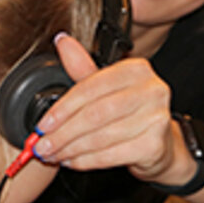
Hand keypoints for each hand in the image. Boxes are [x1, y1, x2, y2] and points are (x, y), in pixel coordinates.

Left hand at [33, 34, 176, 180]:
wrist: (161, 142)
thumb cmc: (131, 112)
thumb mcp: (107, 86)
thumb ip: (83, 68)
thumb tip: (62, 41)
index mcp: (136, 69)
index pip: (91, 87)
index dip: (62, 108)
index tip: (43, 124)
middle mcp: (151, 90)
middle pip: (95, 114)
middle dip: (63, 132)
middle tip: (42, 144)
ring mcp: (156, 118)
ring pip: (101, 137)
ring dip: (71, 148)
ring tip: (52, 153)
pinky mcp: (155, 145)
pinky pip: (111, 155)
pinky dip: (86, 161)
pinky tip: (72, 161)